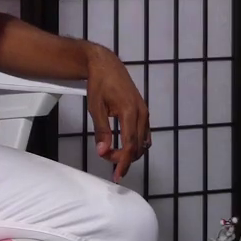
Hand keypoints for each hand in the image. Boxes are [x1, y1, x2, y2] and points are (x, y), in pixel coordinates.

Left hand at [84, 43, 149, 180]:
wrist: (106, 64)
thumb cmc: (99, 84)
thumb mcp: (95, 107)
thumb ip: (101, 130)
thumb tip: (102, 151)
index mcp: (130, 112)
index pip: (130, 145)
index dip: (123, 162)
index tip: (116, 175)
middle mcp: (142, 113)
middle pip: (138, 146)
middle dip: (123, 158)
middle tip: (106, 158)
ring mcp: (144, 112)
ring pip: (143, 142)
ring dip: (130, 152)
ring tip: (113, 154)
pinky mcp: (143, 111)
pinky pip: (144, 133)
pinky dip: (136, 143)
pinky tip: (124, 146)